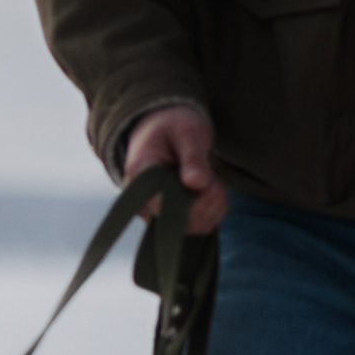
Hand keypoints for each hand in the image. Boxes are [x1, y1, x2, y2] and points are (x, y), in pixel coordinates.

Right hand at [124, 105, 227, 234]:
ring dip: (213, 207)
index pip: (160, 206)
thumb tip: (197, 183)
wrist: (165, 129)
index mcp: (139, 177)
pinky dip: (214, 211)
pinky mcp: (172, 216)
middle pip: (177, 223)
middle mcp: (143, 202)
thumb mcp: (186, 131)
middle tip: (215, 179)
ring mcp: (157, 212)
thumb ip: (192, 157)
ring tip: (214, 182)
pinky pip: (199, 226)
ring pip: (191, 228)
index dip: (191, 203)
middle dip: (206, 203)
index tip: (210, 183)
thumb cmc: (173, 127)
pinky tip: (213, 191)